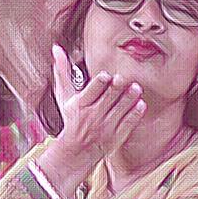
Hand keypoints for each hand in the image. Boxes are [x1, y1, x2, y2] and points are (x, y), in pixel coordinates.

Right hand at [36, 44, 145, 198]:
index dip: (100, 83)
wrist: (76, 150)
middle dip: (117, 88)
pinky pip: (128, 124)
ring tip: (136, 88)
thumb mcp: (64, 96)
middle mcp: (92, 116)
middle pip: (108, 98)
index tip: (107, 75)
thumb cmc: (72, 117)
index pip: (91, 91)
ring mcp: (105, 127)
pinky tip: (141, 104)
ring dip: (129, 98)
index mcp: (80, 104)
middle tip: (125, 78)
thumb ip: (62, 72)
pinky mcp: (116, 136)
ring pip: (120, 110)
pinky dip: (135, 114)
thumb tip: (56, 48)